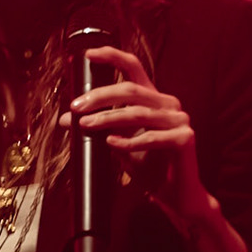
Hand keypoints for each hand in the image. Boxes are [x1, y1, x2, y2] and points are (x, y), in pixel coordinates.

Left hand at [58, 46, 248, 251]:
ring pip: (138, 114)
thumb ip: (99, 128)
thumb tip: (67, 119)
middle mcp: (168, 104)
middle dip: (100, 97)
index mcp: (154, 99)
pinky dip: (129, 142)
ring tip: (85, 126)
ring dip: (108, 119)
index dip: (112, 57)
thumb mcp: (118, 145)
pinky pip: (152, 138)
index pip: (134, 69)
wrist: (176, 197)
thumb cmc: (149, 169)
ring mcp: (179, 120)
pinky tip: (111, 144)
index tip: (88, 54)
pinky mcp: (185, 139)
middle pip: (131, 90)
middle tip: (75, 108)